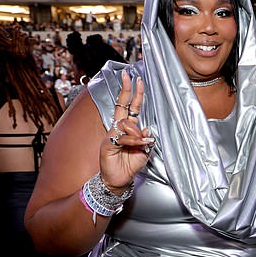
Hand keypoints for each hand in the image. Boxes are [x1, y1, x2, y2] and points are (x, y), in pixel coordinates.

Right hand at [99, 70, 153, 192]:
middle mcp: (119, 128)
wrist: (120, 180)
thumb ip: (146, 139)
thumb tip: (148, 130)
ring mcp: (112, 135)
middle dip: (126, 90)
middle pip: (122, 105)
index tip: (137, 80)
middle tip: (129, 76)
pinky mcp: (108, 143)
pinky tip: (138, 146)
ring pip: (126, 124)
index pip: (131, 107)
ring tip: (141, 145)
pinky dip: (133, 141)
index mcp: (129, 128)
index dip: (135, 94)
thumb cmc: (131, 165)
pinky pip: (122, 137)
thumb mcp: (144, 151)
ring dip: (137, 133)